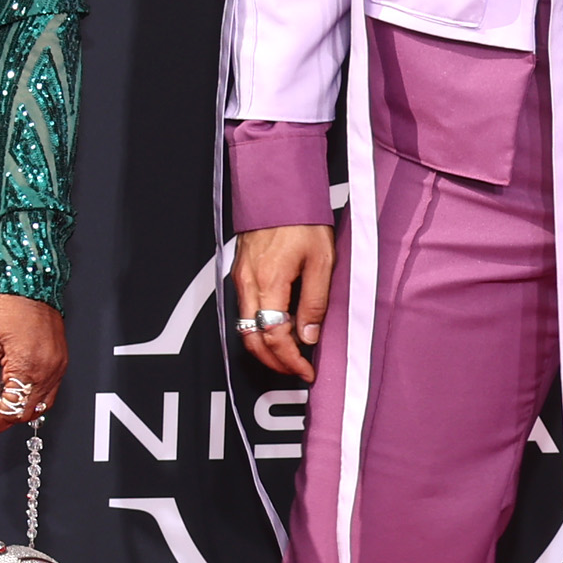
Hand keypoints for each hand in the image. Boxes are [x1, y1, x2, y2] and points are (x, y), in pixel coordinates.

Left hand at [0, 294, 67, 426]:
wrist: (30, 285)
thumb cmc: (8, 307)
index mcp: (27, 368)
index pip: (9, 411)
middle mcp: (47, 371)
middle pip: (25, 413)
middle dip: (3, 418)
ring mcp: (58, 368)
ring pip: (40, 407)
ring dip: (18, 410)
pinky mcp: (61, 363)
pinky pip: (49, 393)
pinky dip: (32, 398)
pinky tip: (16, 391)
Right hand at [233, 226, 333, 381]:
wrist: (278, 191)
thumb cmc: (302, 220)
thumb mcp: (322, 261)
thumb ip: (315, 302)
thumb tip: (309, 336)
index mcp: (269, 282)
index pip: (273, 337)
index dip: (290, 360)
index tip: (306, 371)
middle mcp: (248, 284)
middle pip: (251, 339)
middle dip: (274, 361)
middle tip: (296, 370)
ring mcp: (240, 279)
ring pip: (244, 328)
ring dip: (265, 348)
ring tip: (289, 354)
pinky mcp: (240, 273)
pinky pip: (243, 311)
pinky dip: (258, 328)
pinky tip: (278, 329)